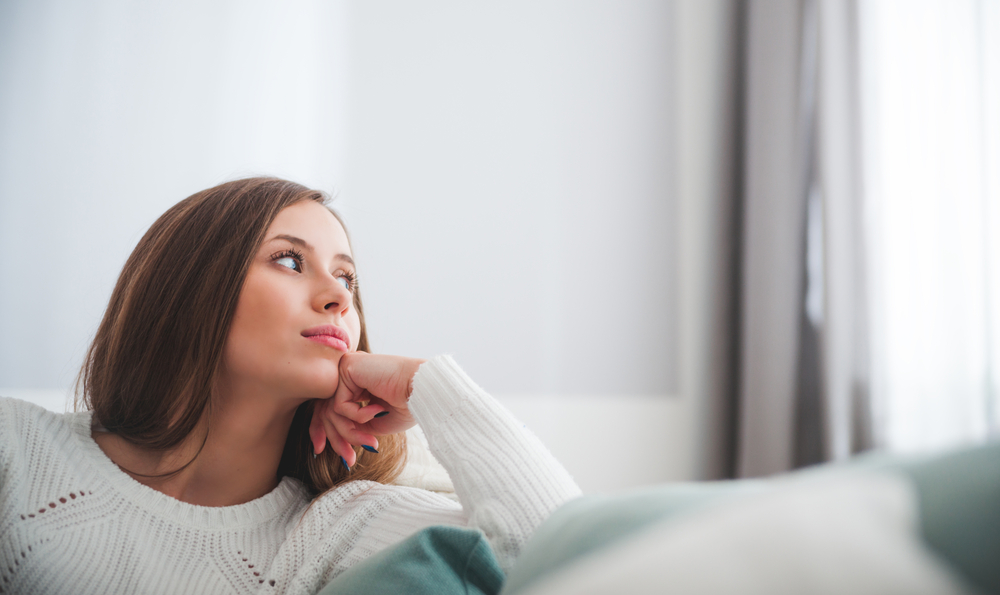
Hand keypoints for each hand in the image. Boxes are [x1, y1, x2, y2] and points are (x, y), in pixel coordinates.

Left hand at [308, 352, 425, 466]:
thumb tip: (336, 436)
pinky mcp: (347, 367)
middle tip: (349, 460)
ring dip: (350, 432)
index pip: (330, 408)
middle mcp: (349, 373)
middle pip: (326, 410)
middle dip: (336, 438)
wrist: (423, 390)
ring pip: (331, 410)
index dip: (326, 431)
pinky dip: (357, 415)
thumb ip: (355, 425)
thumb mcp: (376, 422)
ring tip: (370, 439)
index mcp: (358, 382)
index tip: (327, 452)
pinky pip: (339, 404)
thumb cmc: (408, 405)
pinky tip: (377, 410)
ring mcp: (347, 369)